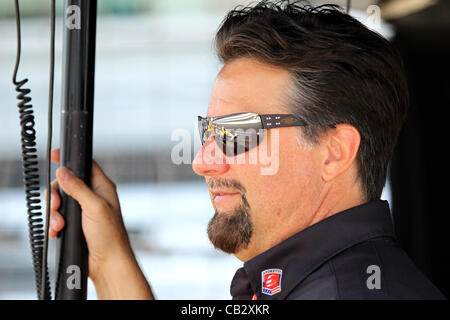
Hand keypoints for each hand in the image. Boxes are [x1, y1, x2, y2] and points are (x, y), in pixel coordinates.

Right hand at [44, 148, 152, 298]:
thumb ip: (79, 189)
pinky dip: (55, 224)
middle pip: (66, 183)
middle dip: (57, 195)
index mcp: (102, 187)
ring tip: (61, 225)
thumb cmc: (110, 236)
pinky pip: (58, 217)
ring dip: (55, 213)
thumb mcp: (95, 208)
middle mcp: (92, 196)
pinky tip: (59, 231)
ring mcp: (83, 210)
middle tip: (57, 205)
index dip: (70, 160)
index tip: (55, 156)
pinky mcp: (74, 223)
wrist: (107, 263)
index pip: (85, 165)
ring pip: (59, 201)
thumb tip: (64, 171)